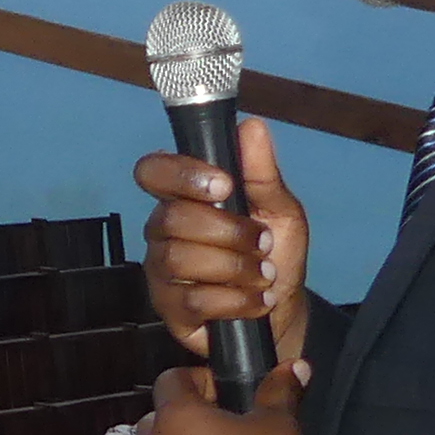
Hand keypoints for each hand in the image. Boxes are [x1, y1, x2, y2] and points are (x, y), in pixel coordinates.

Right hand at [136, 116, 311, 369]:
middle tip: (262, 242)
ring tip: (263, 274)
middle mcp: (163, 229)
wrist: (282, 308)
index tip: (224, 186)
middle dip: (228, 231)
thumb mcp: (281, 210)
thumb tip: (252, 126)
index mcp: (185, 197)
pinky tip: (255, 299)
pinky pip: (191, 299)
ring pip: (178, 258)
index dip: (181, 174)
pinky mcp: (169, 308)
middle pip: (172, 217)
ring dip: (233, 267)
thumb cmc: (275, 253)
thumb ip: (263, 173)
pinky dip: (234, 299)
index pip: (153, 171)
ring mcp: (162, 270)